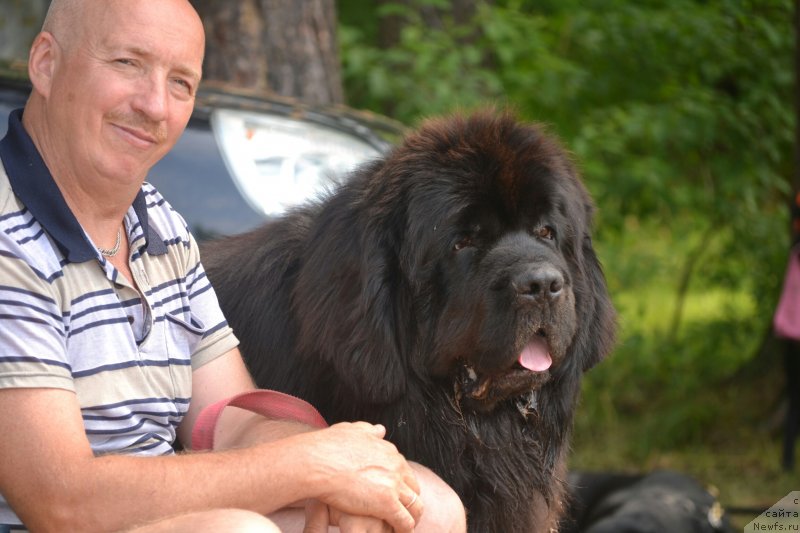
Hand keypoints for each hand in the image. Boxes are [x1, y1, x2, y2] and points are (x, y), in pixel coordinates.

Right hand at [294, 421, 422, 531]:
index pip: (403, 470)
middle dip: (410, 501)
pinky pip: (405, 521)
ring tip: (402, 528)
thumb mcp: (351, 431)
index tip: (394, 495)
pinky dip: (404, 529)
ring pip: (415, 506)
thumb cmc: (326, 447)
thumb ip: (368, 431)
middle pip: (414, 487)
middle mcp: (396, 465)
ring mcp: (393, 484)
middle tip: (402, 513)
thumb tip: (381, 430)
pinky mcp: (387, 503)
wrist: (315, 461)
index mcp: (388, 451)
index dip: (400, 484)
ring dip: (412, 518)